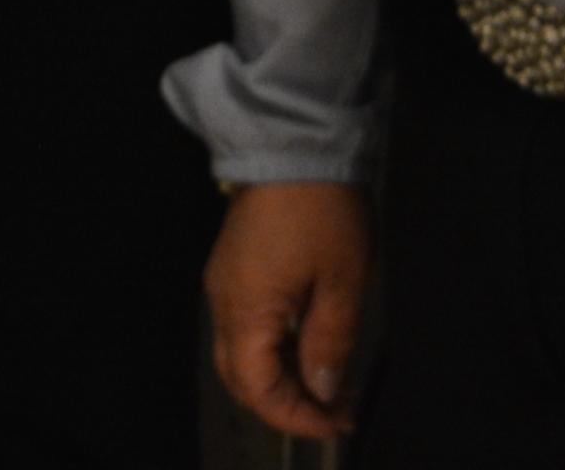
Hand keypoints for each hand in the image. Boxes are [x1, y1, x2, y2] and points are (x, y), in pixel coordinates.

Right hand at [205, 179, 373, 444]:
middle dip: (284, 403)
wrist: (294, 143)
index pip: (257, 388)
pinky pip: (243, 326)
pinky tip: (308, 347)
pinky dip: (273, 350)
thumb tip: (322, 391)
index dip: (295, 416)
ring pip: (239, 354)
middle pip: (239, 377)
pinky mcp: (234, 267)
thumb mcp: (342, 282)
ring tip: (327, 384)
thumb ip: (329, 343)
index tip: (336, 421)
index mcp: (245, 310)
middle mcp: (223, 302)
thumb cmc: (322, 213)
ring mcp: (224, 283)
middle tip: (333, 410)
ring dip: (279, 378)